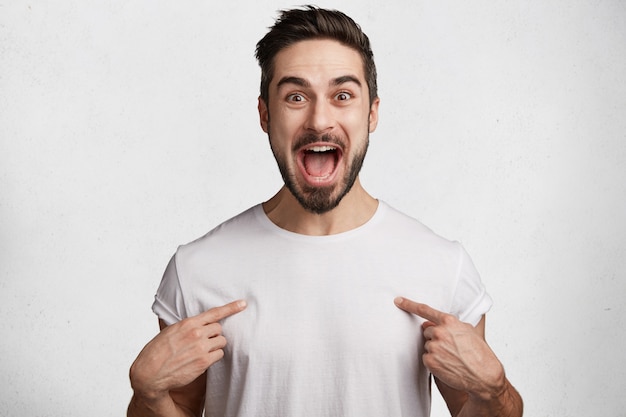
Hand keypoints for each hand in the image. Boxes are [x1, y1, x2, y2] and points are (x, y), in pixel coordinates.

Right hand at [129, 300, 246, 399]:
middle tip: (203, 341)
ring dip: (215, 345)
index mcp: (188, 323)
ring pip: (221, 341)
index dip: (231, 308)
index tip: (243, 304)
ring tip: (201, 351)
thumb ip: (187, 327)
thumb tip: (198, 324)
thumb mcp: (170, 332)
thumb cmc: (157, 352)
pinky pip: (219, 355)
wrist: (150, 373)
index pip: (214, 313)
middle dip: (214, 334)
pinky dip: (214, 357)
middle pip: (219, 328)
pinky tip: (202, 360)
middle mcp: (196, 333)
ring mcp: (201, 348)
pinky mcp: (204, 362)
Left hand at [394, 297, 504, 398]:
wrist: (484, 375)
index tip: (398, 301)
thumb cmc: (479, 353)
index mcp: (449, 322)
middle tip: (451, 347)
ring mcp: (434, 347)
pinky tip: (447, 364)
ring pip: (427, 345)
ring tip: (452, 357)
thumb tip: (430, 323)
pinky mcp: (430, 361)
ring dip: (436, 350)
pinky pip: (426, 358)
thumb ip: (448, 324)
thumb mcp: (468, 331)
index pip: (424, 310)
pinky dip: (434, 362)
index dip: (409, 304)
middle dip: (436, 338)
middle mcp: (439, 332)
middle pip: (427, 332)